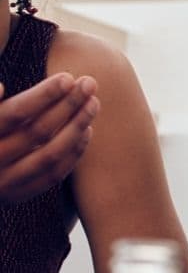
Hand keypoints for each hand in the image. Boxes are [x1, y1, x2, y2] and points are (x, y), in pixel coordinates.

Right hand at [0, 73, 97, 204]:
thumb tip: (0, 87)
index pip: (16, 113)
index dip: (44, 95)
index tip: (68, 78)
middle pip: (38, 131)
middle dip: (68, 105)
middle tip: (89, 83)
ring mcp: (5, 181)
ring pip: (50, 154)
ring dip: (76, 126)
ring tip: (93, 103)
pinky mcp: (18, 194)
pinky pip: (53, 175)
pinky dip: (73, 153)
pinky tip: (86, 130)